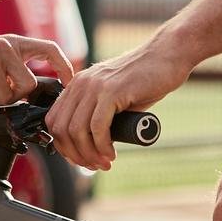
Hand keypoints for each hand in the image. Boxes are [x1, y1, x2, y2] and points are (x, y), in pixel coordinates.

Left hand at [47, 36, 189, 170]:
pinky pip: (98, 127)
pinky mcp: (112, 91)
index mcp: (77, 85)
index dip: (63, 146)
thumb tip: (90, 144)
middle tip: (93, 165)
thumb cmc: (144, 79)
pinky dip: (102, 146)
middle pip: (61, 129)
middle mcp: (81, 84)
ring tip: (104, 163)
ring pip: (77, 130)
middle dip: (74, 154)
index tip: (80, 158)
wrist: (167, 56)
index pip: (54, 120)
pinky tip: (111, 154)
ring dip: (89, 154)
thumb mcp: (112, 95)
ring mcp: (95, 86)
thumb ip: (98, 112)